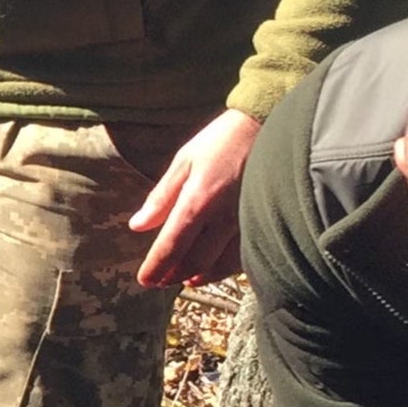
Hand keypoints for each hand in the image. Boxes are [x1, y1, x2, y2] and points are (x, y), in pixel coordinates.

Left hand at [130, 109, 259, 288]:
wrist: (269, 126)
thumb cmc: (222, 141)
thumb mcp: (185, 161)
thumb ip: (162, 197)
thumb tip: (138, 225)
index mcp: (198, 201)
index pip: (171, 246)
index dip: (156, 267)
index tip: (144, 280)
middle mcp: (223, 218)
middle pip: (194, 261)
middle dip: (174, 275)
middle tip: (160, 280)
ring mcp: (246, 223)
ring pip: (220, 265)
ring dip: (198, 275)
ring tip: (183, 278)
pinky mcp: (264, 223)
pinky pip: (243, 257)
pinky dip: (224, 269)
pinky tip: (213, 269)